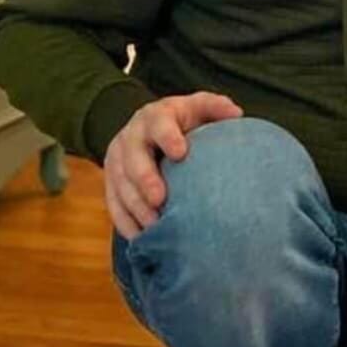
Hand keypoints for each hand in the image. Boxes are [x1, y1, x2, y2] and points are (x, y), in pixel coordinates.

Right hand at [104, 91, 242, 239]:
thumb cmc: (184, 122)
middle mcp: (133, 136)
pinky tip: (141, 238)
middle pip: (133, 157)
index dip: (168, 137)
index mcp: (156, 116)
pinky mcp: (110, 180)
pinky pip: (113, 203)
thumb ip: (216, 108)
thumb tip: (236, 114)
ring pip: (120, 183)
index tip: (180, 153)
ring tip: (154, 226)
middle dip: (145, 178)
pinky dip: (126, 222)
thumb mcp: (199, 108)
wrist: (150, 128)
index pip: (159, 124)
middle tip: (160, 200)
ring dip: (135, 206)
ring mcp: (118, 159)